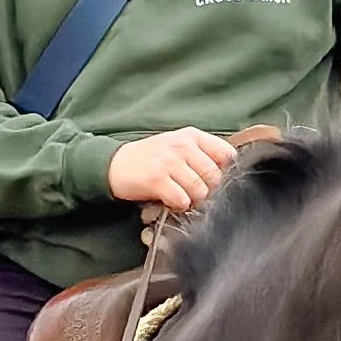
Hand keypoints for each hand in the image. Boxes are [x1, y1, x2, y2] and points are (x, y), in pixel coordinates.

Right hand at [108, 126, 239, 213]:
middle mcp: (182, 146)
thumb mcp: (177, 145)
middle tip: (193, 191)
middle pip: (215, 176)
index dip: (223, 170)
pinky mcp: (156, 180)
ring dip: (193, 199)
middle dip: (207, 189)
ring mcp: (169, 162)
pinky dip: (179, 205)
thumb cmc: (150, 157)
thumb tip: (226, 171)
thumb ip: (201, 153)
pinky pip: (182, 199)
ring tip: (181, 195)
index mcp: (191, 136)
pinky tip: (170, 200)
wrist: (114, 164)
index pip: (226, 153)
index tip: (210, 177)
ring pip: (200, 190)